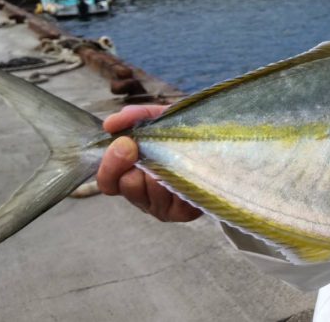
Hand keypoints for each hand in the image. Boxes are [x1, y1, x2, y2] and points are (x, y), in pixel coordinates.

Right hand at [97, 105, 202, 221]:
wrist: (222, 142)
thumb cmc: (184, 134)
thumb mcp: (160, 119)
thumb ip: (135, 117)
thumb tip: (111, 123)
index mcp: (129, 176)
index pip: (107, 181)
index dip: (111, 164)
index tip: (126, 143)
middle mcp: (142, 196)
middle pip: (129, 186)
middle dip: (139, 163)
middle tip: (153, 148)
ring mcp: (162, 207)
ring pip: (153, 190)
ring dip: (163, 168)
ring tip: (177, 156)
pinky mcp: (183, 212)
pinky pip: (176, 196)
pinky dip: (181, 177)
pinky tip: (189, 168)